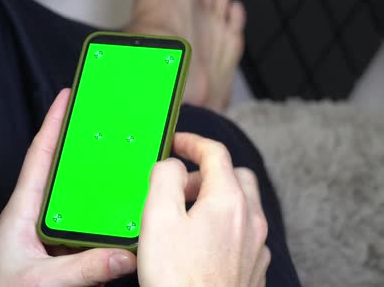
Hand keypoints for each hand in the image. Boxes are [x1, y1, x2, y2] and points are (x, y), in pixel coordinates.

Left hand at [0, 89, 135, 286]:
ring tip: (122, 172)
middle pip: (62, 173)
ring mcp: (46, 235)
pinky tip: (118, 225)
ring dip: (96, 189)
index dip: (53, 123)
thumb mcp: (41, 280)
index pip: (39, 156)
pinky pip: (82, 231)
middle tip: (106, 126)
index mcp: (23, 209)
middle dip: (82, 148)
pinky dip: (100, 225)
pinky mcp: (55, 253)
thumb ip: (83, 269)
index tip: (67, 96)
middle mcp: (35, 216)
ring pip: (76, 203)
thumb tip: (126, 255)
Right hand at [138, 133, 269, 286]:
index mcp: (228, 200)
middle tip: (181, 185)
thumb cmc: (178, 277)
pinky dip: (225, 224)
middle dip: (208, 172)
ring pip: (243, 204)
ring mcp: (256, 245)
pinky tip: (203, 242)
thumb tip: (173, 165)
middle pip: (236, 176)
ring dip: (217, 198)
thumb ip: (165, 178)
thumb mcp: (158, 217)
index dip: (192, 142)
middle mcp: (249, 219)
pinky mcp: (254, 268)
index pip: (215, 153)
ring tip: (187, 215)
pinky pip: (244, 232)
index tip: (176, 143)